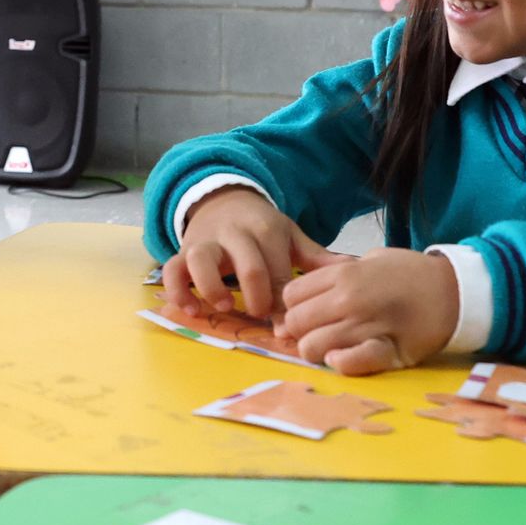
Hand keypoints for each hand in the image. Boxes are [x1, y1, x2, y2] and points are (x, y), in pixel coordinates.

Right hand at [162, 187, 347, 318]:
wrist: (223, 200)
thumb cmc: (261, 228)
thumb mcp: (290, 236)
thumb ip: (316, 258)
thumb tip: (353, 270)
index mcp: (266, 230)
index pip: (279, 267)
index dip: (284, 299)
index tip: (289, 324)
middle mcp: (234, 233)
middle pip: (247, 262)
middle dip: (257, 293)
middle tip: (262, 314)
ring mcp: (205, 241)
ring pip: (201, 259)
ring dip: (212, 285)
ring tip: (225, 307)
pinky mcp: (183, 251)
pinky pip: (172, 269)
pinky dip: (179, 290)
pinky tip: (191, 310)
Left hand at [277, 248, 458, 374]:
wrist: (454, 291)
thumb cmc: (409, 274)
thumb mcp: (369, 260)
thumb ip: (335, 275)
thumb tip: (301, 296)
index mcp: (344, 274)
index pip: (291, 296)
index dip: (293, 306)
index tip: (305, 312)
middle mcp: (350, 299)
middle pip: (296, 323)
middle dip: (299, 331)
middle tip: (316, 332)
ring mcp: (367, 326)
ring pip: (313, 347)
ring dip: (316, 351)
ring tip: (330, 347)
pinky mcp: (388, 352)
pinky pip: (349, 363)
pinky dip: (340, 363)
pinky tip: (341, 358)